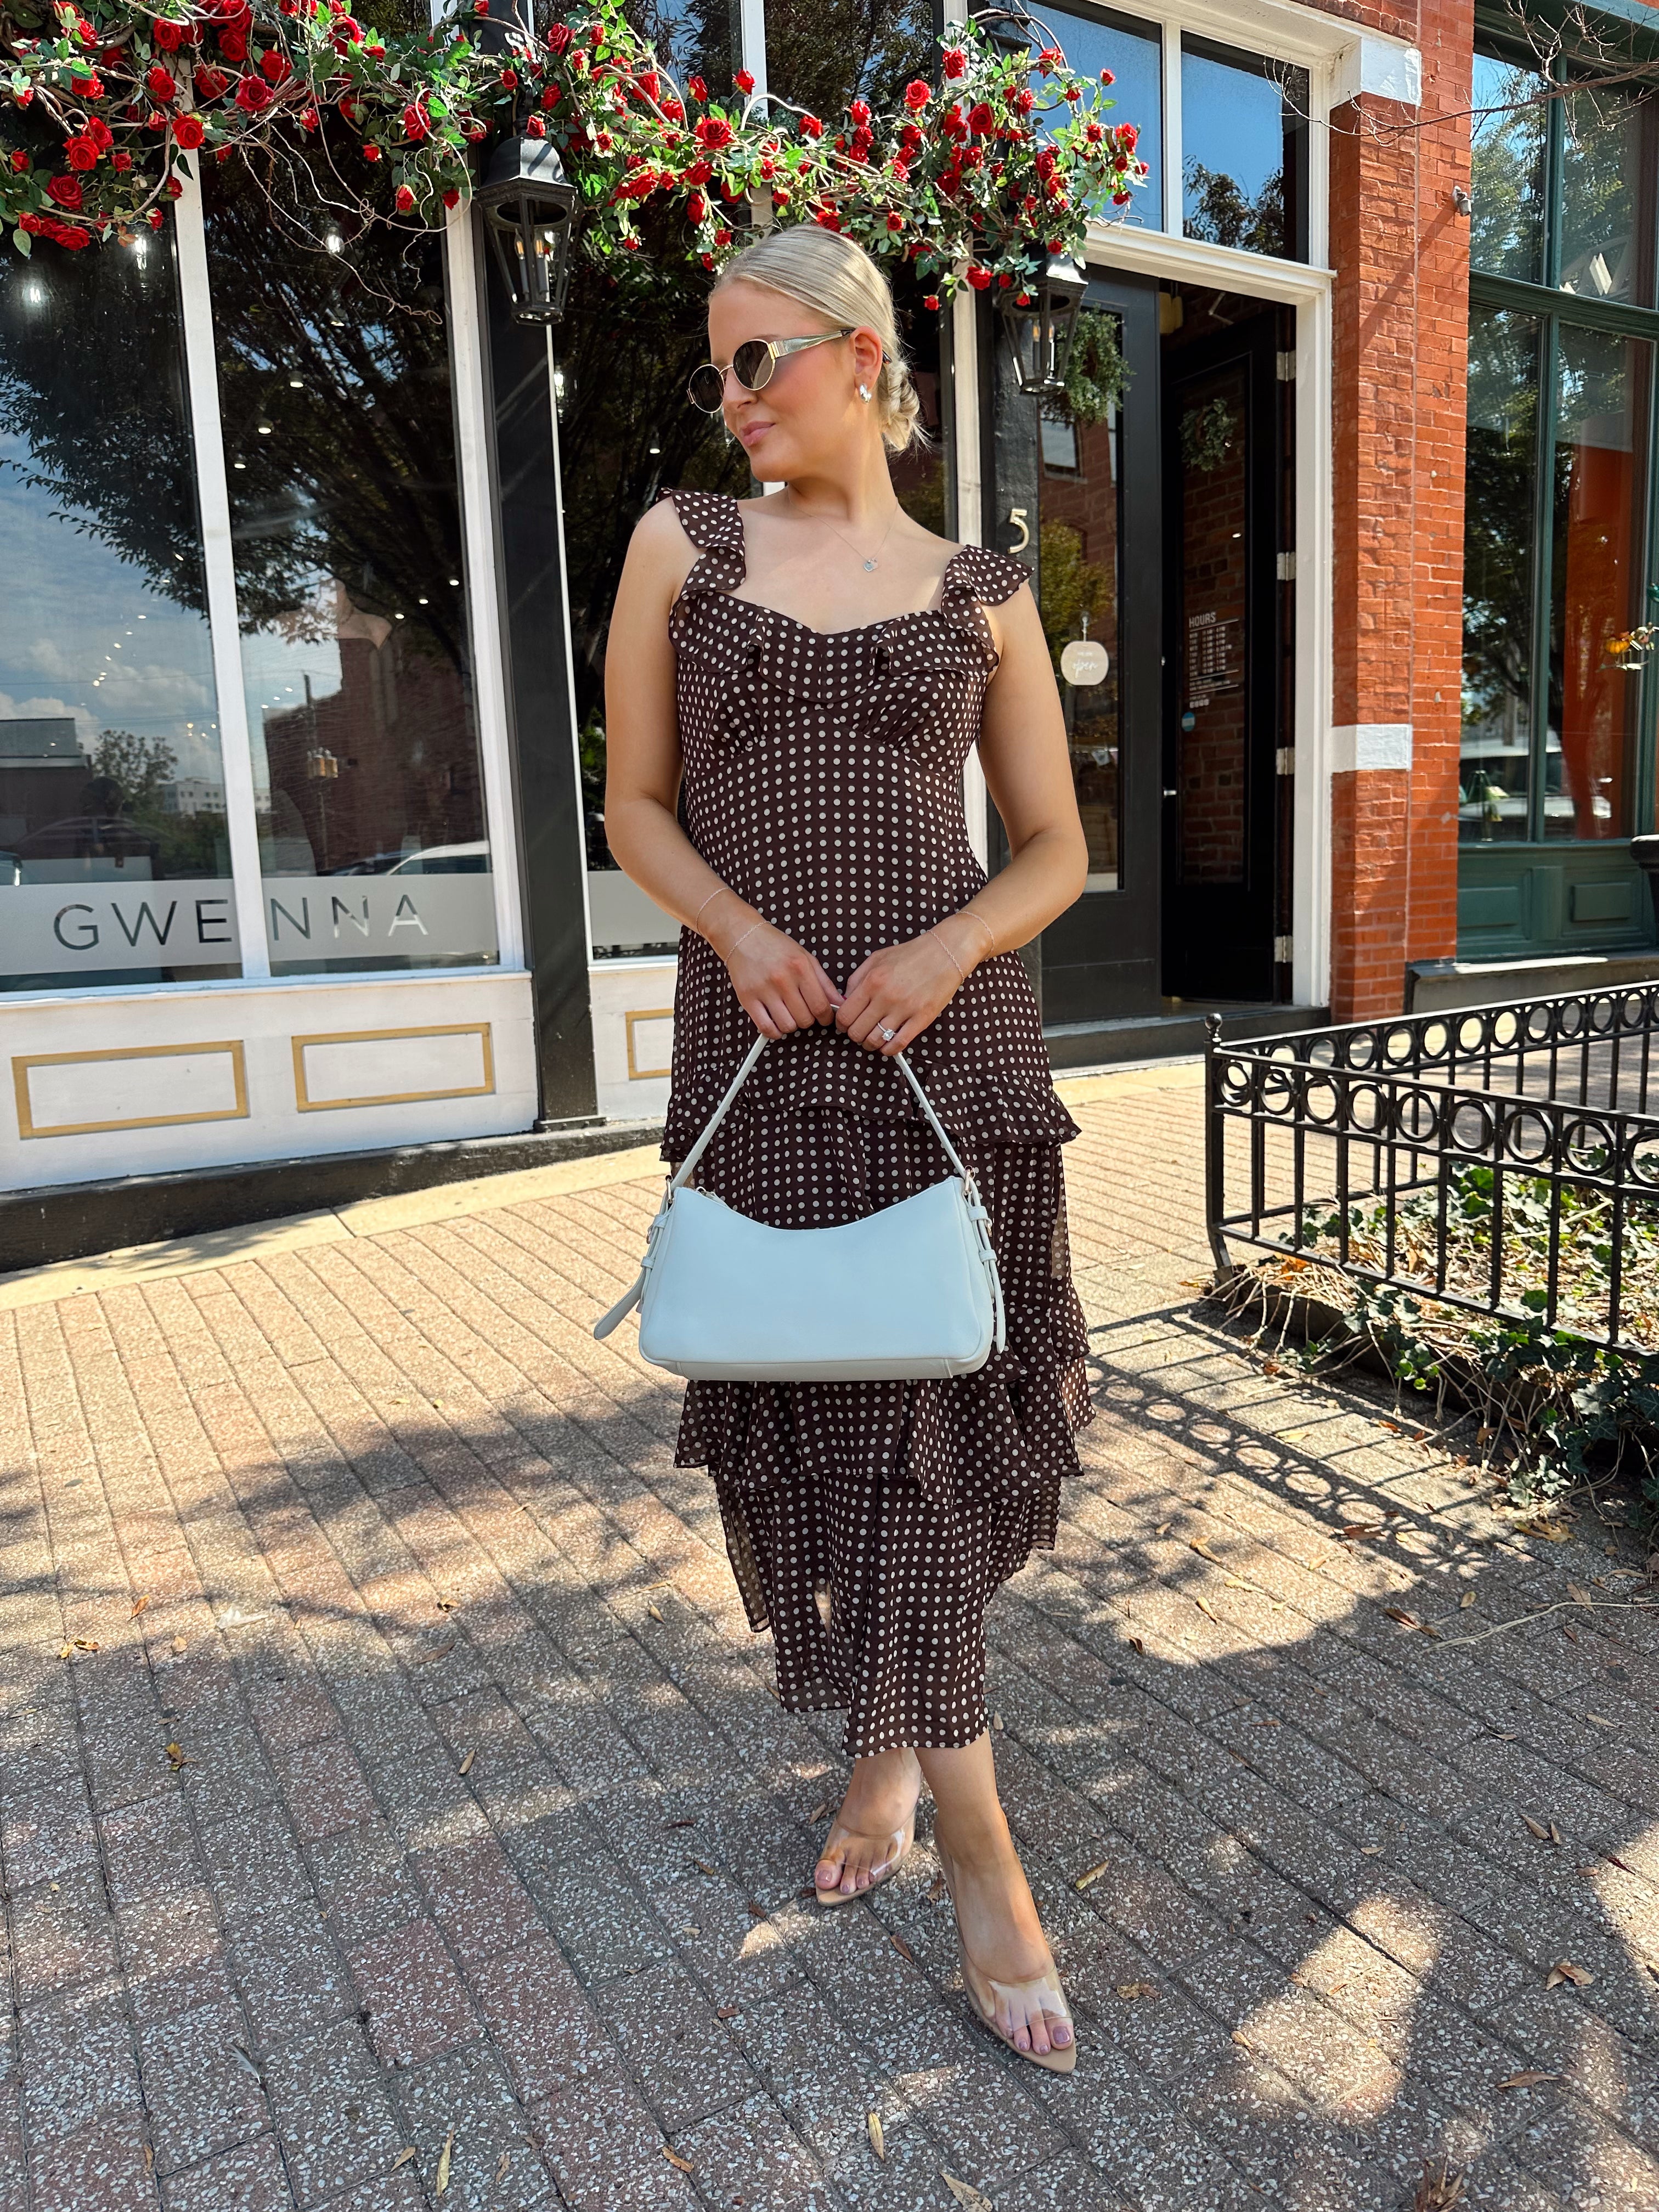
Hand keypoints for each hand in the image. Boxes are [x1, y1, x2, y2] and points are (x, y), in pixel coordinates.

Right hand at [721, 917, 843, 1039]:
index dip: (826, 1018)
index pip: (821, 1006)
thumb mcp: (806, 957)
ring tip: (789, 1014)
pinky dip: (774, 1032)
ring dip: (792, 1025)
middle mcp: (782, 978)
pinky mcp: (747, 998)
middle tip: (804, 1012)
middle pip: (805, 1019)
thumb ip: (824, 982)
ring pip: (787, 1026)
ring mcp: (763, 989)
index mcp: (800, 967)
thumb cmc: (775, 946)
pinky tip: (776, 1023)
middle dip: (808, 1020)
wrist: (743, 936)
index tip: (825, 1018)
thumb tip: (838, 1003)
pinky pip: (766, 1028)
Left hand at [836, 930, 966, 1054]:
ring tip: (872, 1039)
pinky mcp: (922, 1019)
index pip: (845, 1015)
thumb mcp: (876, 959)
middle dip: (855, 1035)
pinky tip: (887, 1046)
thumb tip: (845, 1001)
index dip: (841, 1024)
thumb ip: (857, 979)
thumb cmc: (910, 955)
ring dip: (870, 1044)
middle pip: (857, 1031)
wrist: (944, 953)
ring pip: (875, 1041)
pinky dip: (888, 1050)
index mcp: (872, 981)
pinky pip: (898, 1044)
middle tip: (859, 1032)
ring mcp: (905, 1009)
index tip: (845, 1025)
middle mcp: (886, 997)